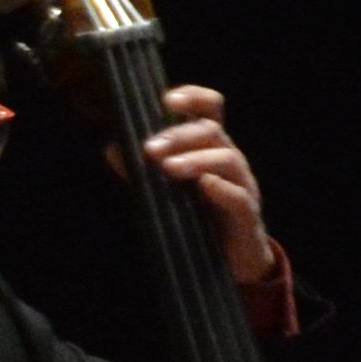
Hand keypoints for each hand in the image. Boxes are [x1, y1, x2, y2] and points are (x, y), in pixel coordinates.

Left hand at [121, 79, 281, 299]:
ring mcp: (242, 186)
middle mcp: (230, 161)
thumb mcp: (167, 191)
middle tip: (150, 147)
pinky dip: (222, 190)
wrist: (231, 263)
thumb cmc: (198, 219)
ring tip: (168, 168)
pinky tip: (204, 187)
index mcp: (210, 149)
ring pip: (228, 160)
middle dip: (180, 135)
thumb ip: (143, 171)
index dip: (194, 98)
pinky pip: (240, 198)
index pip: (210, 112)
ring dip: (196, 160)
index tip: (167, 99)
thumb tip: (113, 148)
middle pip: (212, 132)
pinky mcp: (247, 217)